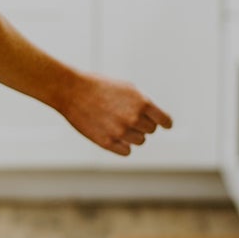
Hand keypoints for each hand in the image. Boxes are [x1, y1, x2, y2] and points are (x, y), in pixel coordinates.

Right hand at [58, 72, 172, 156]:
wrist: (72, 91)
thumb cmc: (100, 86)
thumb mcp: (127, 88)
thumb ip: (144, 103)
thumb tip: (155, 119)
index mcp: (142, 103)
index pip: (164, 120)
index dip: (165, 122)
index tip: (165, 125)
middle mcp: (134, 118)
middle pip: (150, 130)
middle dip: (142, 124)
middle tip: (126, 115)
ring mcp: (120, 132)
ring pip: (139, 141)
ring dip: (132, 134)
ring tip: (117, 123)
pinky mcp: (107, 143)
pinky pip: (126, 151)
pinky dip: (122, 145)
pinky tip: (113, 135)